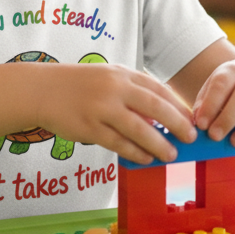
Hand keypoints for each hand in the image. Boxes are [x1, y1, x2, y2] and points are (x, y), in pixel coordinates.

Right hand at [37, 64, 195, 165]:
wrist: (43, 90)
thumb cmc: (80, 85)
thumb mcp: (108, 78)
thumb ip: (132, 93)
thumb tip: (161, 117)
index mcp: (122, 74)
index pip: (158, 89)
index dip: (178, 106)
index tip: (192, 120)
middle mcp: (114, 89)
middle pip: (155, 107)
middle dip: (176, 124)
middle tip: (190, 138)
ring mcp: (101, 108)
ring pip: (138, 129)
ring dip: (158, 144)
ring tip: (171, 154)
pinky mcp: (89, 128)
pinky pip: (118, 143)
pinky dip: (134, 152)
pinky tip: (145, 159)